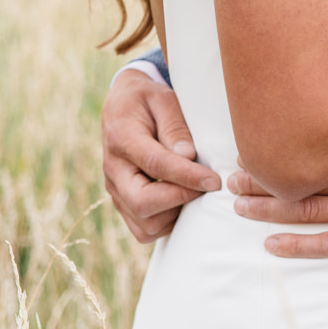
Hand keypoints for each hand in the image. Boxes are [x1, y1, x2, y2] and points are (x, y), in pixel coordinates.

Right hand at [101, 69, 220, 242]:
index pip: (156, 164)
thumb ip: (175, 126)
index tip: (214, 180)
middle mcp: (113, 169)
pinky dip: (166, 222)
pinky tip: (182, 200)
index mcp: (121, 137)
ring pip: (144, 223)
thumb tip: (188, 156)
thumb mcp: (163, 99)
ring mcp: (115, 190)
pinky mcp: (122, 203)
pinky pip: (144, 229)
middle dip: (180, 199)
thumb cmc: (146, 100)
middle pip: (142, 202)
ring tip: (195, 191)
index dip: (187, 176)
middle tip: (207, 187)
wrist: (120, 106)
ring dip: (175, 213)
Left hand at [227, 119, 327, 260]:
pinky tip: (272, 245)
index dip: (280, 145)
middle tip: (229, 177)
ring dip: (270, 207)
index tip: (251, 141)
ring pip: (309, 208)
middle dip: (264, 176)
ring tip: (238, 206)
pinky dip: (300, 245)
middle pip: (303, 176)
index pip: (315, 144)